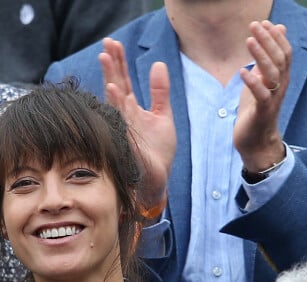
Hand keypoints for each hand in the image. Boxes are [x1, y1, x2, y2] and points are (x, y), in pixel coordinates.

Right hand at [99, 38, 175, 218]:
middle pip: (116, 86)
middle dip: (111, 66)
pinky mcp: (128, 142)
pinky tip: (114, 91)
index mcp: (131, 108)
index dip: (119, 61)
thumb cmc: (158, 150)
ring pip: (115, 103)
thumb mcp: (163, 116)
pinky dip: (118, 107)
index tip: (113, 42)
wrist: (159, 177)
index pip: (123, 80)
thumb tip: (159, 64)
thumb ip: (160, 92)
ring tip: (107, 61)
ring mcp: (124, 129)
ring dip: (111, 83)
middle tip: (106, 45)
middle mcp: (124, 116)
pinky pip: (121, 123)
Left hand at [234, 21, 291, 172]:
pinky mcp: (262, 112)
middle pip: (280, 59)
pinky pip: (261, 96)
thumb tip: (278, 31)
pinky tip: (243, 72)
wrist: (256, 142)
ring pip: (273, 74)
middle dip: (268, 41)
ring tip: (249, 40)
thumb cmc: (257, 110)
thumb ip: (267, 58)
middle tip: (254, 25)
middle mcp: (280, 88)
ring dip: (261, 56)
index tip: (263, 23)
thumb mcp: (261, 80)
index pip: (285, 53)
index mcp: (281, 79)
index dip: (276, 37)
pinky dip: (253, 83)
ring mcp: (273, 100)